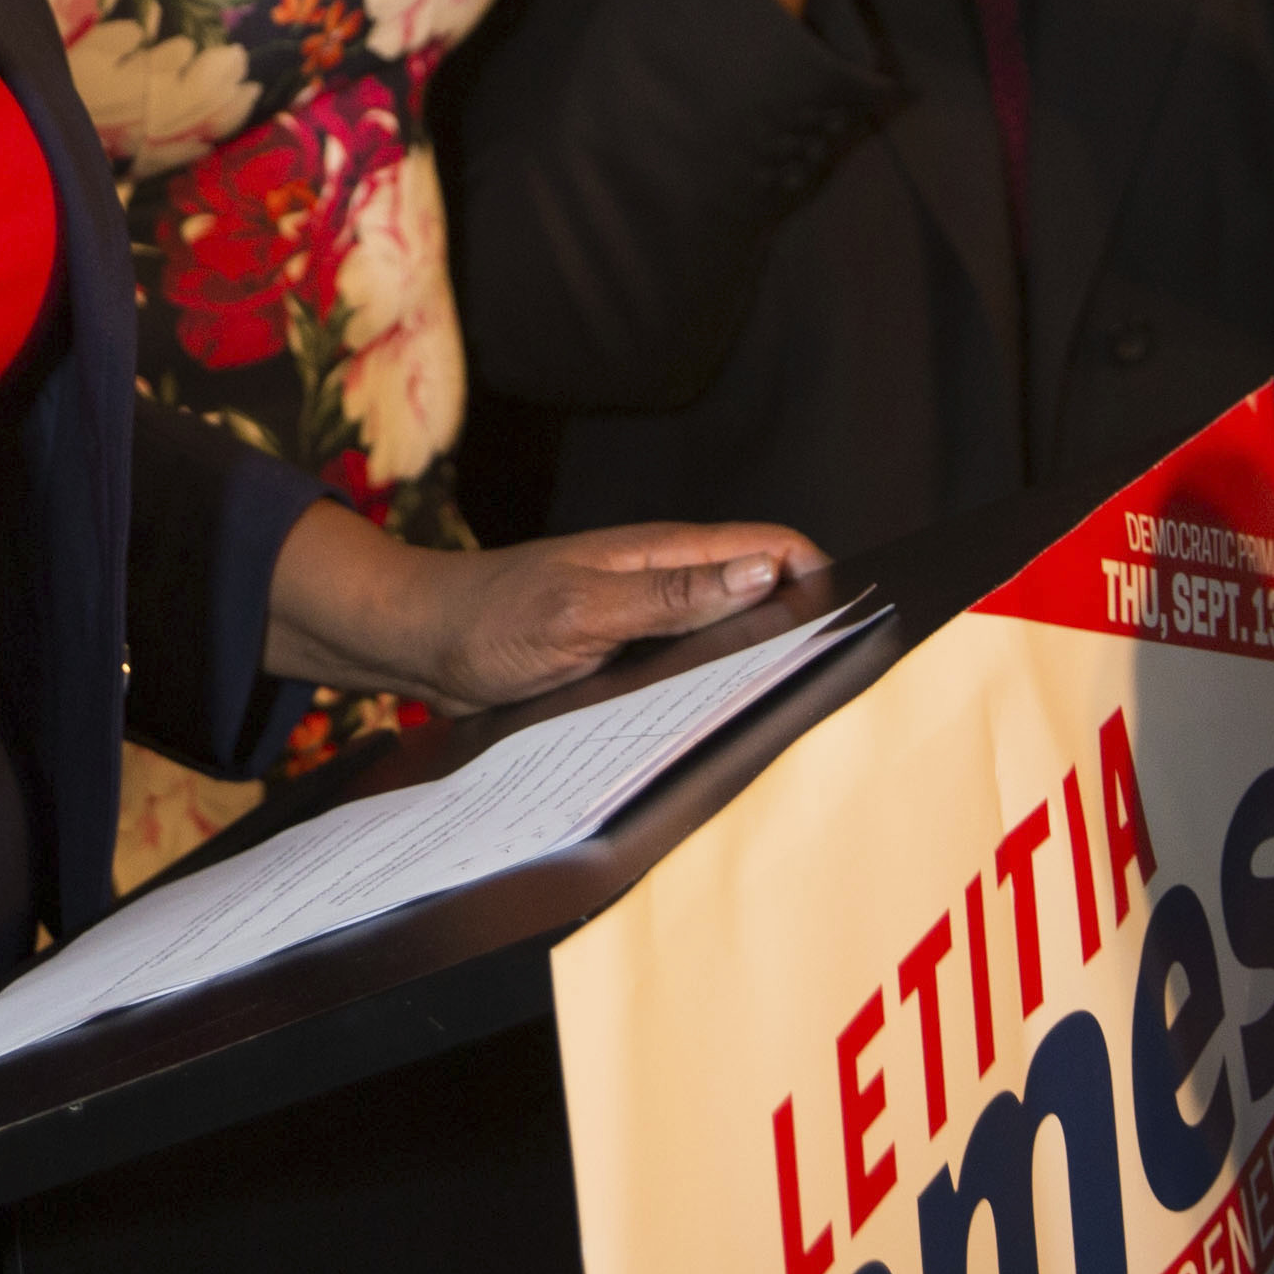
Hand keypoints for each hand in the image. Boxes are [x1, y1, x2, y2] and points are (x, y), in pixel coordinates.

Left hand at [264, 508, 824, 711]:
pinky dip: (711, 686)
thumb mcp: (582, 611)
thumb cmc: (489, 620)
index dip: (823, 578)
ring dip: (756, 663)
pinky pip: (686, 664)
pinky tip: (719, 726)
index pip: (774, 547)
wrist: (419, 644)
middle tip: (836, 686)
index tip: (855, 627)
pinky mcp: (623, 654)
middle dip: (801, 628)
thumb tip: (762, 571)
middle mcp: (664, 579)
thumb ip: (671, 595)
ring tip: (790, 714)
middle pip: (760, 592)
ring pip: (726, 633)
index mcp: (664, 553)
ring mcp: (644, 617)